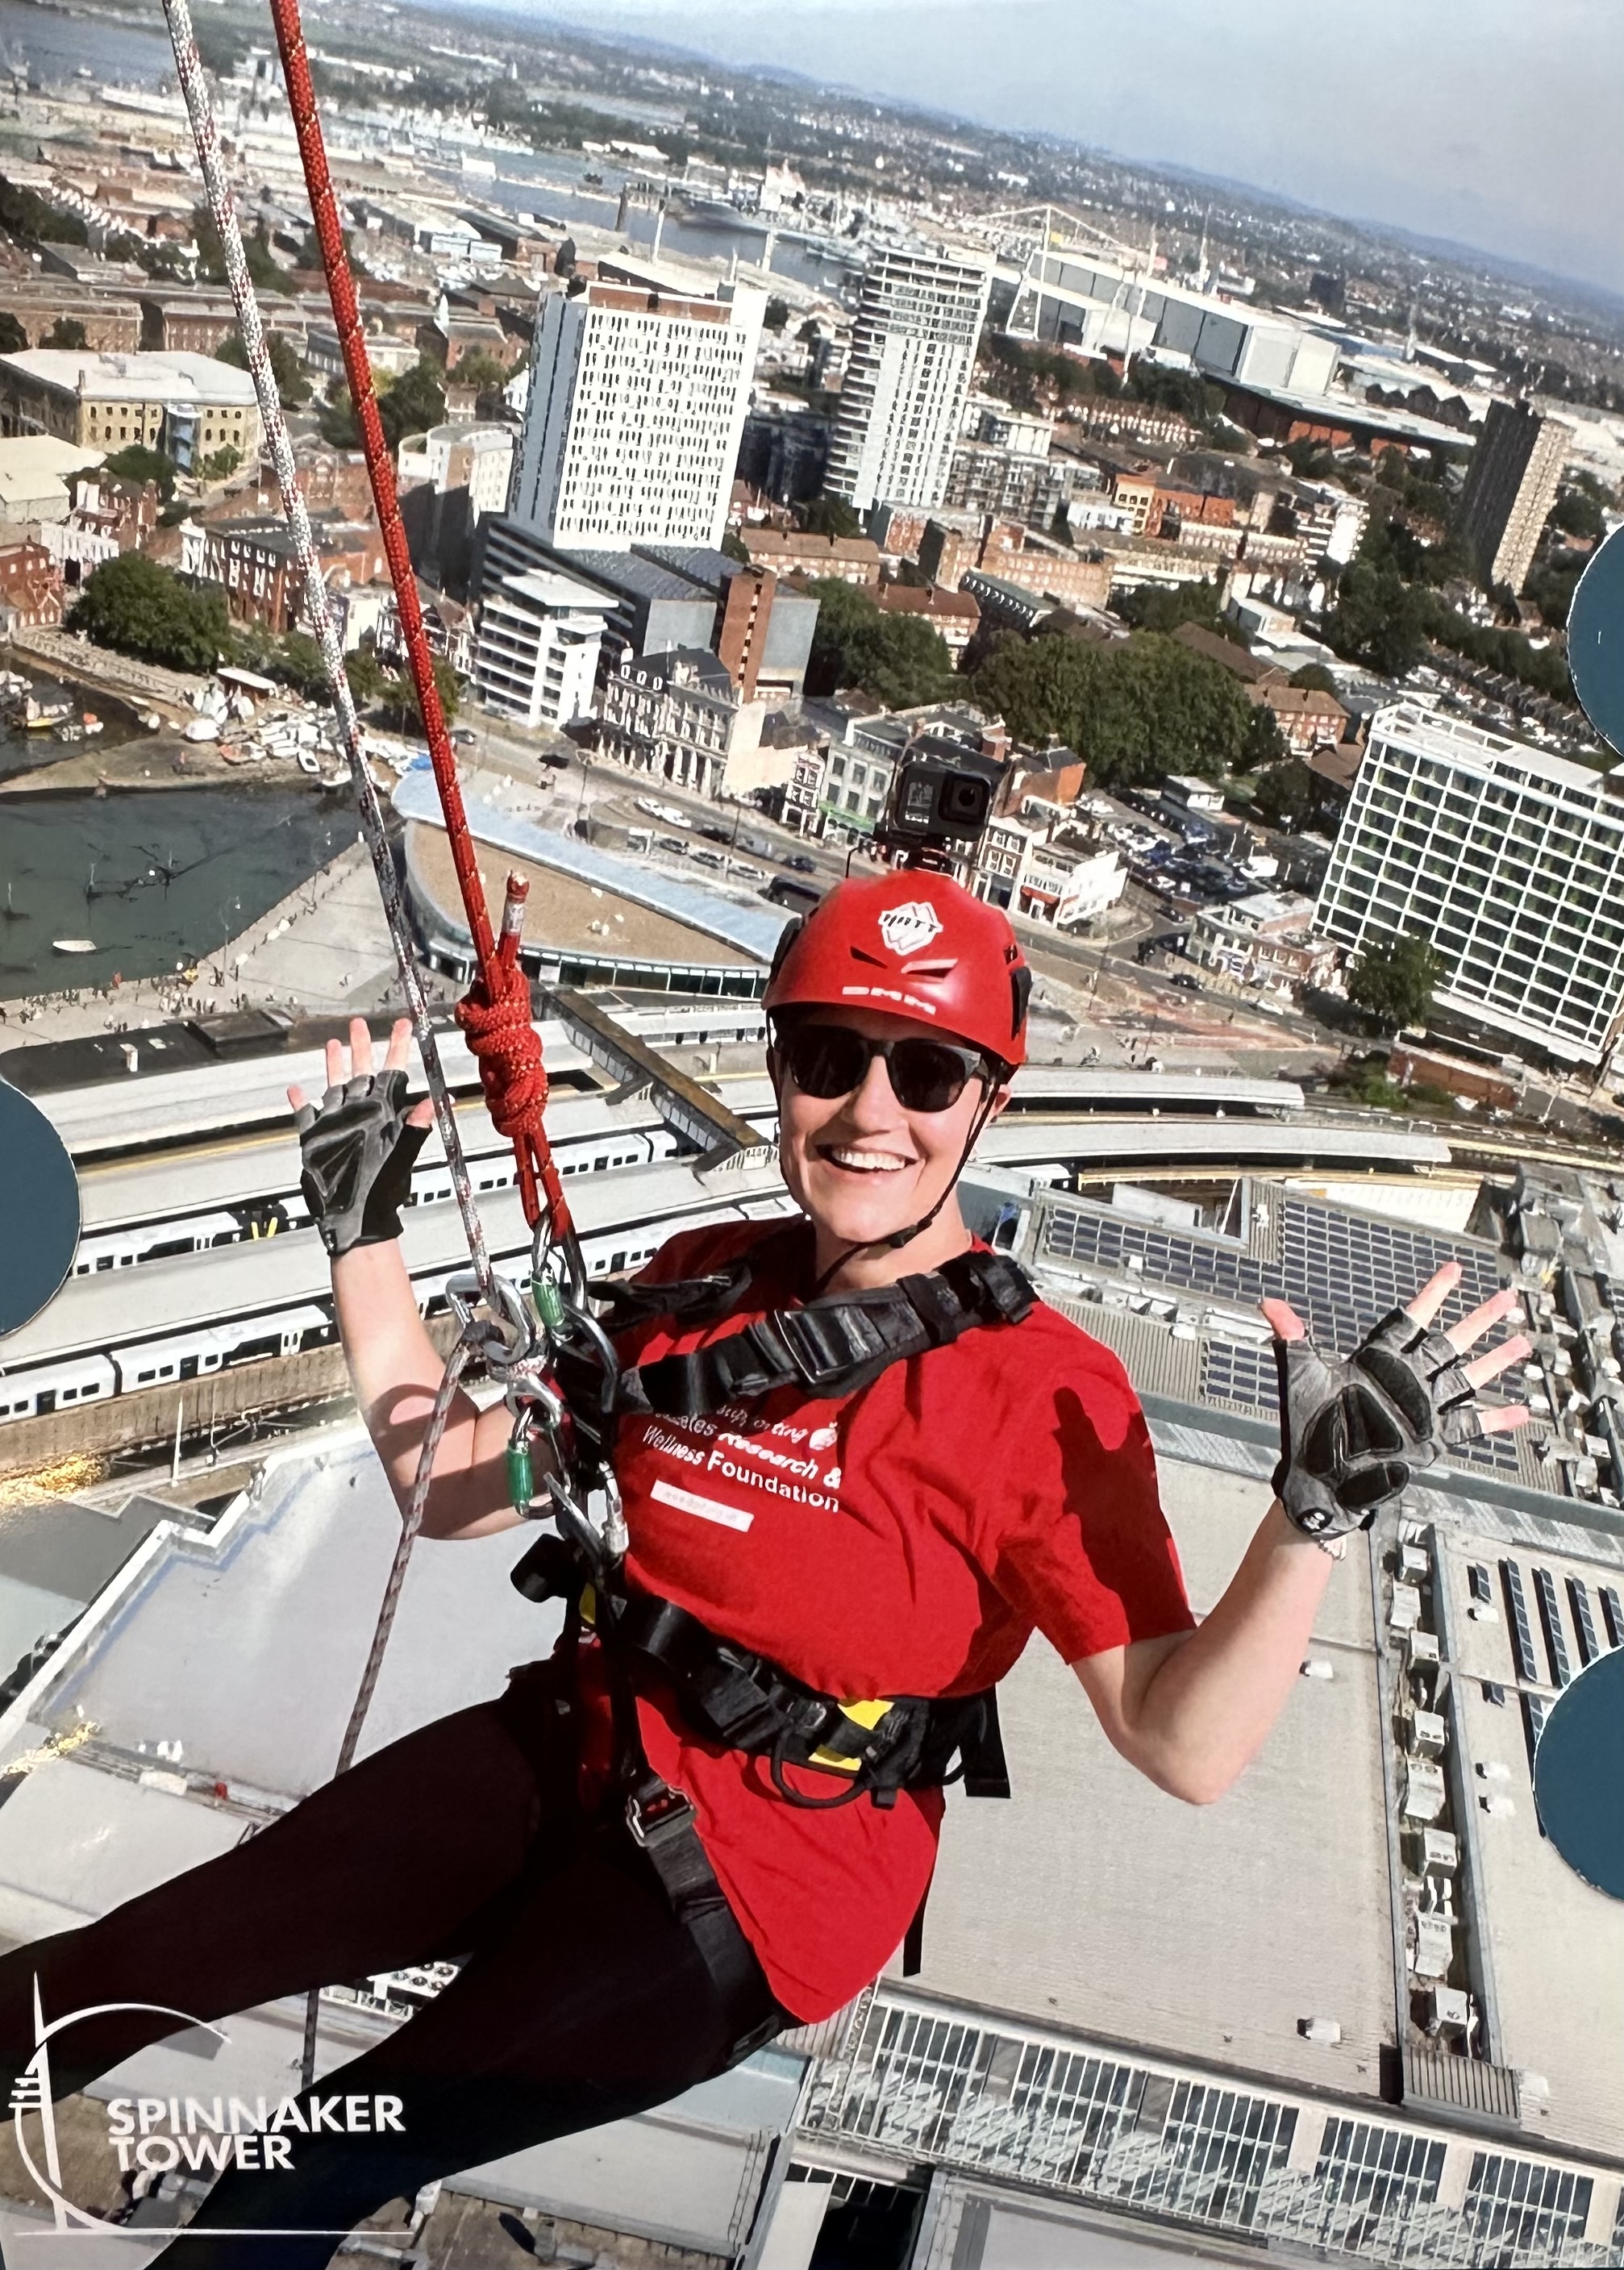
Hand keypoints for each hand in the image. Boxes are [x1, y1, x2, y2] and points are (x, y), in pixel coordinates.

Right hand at [288, 1017, 435, 1258]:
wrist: (355, 1217)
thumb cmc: (382, 1190)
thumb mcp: (402, 1154)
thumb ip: (416, 1127)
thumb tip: (436, 1102)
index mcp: (383, 1113)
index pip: (393, 1072)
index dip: (398, 1047)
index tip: (404, 1025)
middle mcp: (362, 1113)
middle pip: (362, 1071)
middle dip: (362, 1047)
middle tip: (360, 1023)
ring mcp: (338, 1124)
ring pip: (335, 1086)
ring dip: (333, 1065)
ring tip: (332, 1044)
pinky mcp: (316, 1138)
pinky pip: (306, 1115)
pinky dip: (300, 1102)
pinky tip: (295, 1089)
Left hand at [1260, 1263, 1530, 1539]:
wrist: (1317, 1478)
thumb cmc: (1306, 1428)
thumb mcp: (1300, 1375)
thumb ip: (1290, 1336)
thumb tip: (1268, 1303)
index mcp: (1378, 1361)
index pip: (1411, 1319)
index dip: (1434, 1294)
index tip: (1454, 1270)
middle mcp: (1406, 1381)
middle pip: (1451, 1342)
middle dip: (1480, 1320)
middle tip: (1506, 1298)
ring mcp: (1422, 1410)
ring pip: (1467, 1378)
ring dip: (1495, 1361)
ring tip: (1523, 1342)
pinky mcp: (1432, 1440)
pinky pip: (1471, 1426)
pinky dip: (1496, 1419)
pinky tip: (1521, 1411)